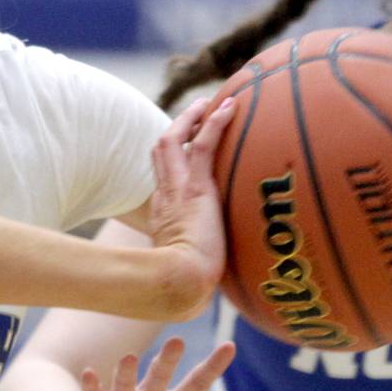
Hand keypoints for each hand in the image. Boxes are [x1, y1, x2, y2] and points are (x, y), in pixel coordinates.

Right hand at [78, 336, 269, 390]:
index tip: (230, 345)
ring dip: (127, 371)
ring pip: (126, 381)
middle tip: (178, 340)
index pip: (198, 383)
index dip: (213, 366)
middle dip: (167, 359)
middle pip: (160, 375)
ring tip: (131, 359)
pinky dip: (92, 386)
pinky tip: (90, 374)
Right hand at [147, 96, 236, 317]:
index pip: (165, 178)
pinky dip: (214, 123)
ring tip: (212, 102)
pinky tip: (229, 107)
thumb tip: (216, 284)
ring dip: (192, 118)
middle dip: (177, 129)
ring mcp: (177, 190)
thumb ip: (202, 267)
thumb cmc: (189, 288)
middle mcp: (165, 196)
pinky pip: (203, 146)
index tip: (189, 150)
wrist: (180, 285)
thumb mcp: (192, 271)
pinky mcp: (195, 189)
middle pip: (162, 152)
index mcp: (163, 215)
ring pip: (175, 141)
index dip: (174, 160)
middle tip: (197, 112)